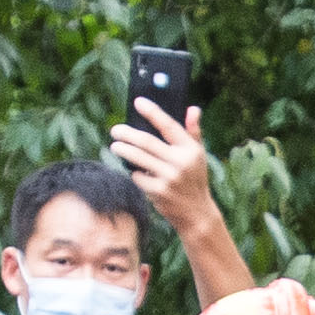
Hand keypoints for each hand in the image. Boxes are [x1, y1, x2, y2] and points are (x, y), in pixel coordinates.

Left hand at [109, 99, 215, 229]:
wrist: (196, 213)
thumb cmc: (194, 179)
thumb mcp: (198, 155)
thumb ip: (193, 132)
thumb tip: (193, 108)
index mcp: (190, 150)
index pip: (169, 126)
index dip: (153, 112)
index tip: (138, 102)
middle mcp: (180, 162)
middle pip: (146, 142)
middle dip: (127, 134)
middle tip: (115, 130)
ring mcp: (169, 178)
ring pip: (138, 158)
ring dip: (123, 150)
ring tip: (115, 146)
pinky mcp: (159, 192)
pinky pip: (138, 176)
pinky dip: (133, 172)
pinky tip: (133, 170)